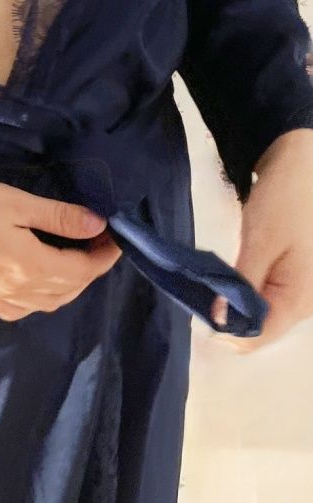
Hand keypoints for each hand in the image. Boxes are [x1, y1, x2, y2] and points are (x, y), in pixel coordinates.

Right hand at [0, 171, 121, 320]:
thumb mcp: (14, 202)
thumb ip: (58, 217)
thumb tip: (97, 225)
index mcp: (29, 266)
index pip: (83, 270)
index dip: (105, 256)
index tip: (117, 237)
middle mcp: (17, 290)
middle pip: (70, 288)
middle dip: (92, 268)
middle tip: (100, 241)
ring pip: (49, 301)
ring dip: (71, 284)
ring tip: (76, 257)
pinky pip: (22, 308)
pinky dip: (42, 298)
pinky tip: (40, 282)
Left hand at [213, 129, 312, 350]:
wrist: (300, 165)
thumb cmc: (283, 201)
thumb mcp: (258, 242)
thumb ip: (240, 286)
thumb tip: (219, 322)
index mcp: (301, 300)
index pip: (258, 337)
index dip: (226, 330)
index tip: (200, 308)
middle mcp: (305, 305)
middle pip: (259, 329)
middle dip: (230, 315)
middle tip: (203, 290)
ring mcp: (301, 293)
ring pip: (260, 314)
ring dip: (236, 303)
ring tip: (214, 282)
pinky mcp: (292, 280)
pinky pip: (265, 298)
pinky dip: (245, 291)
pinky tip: (231, 276)